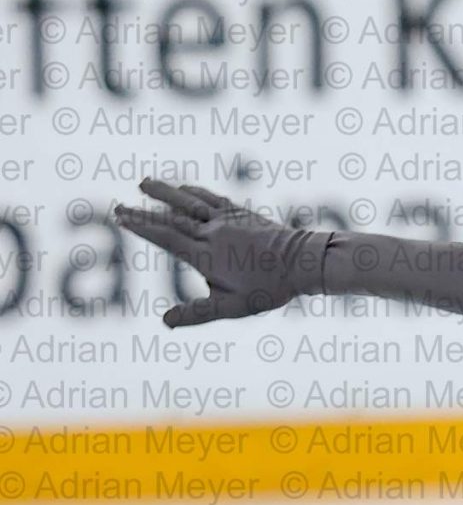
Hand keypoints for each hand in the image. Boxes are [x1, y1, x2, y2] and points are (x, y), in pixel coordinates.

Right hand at [113, 180, 331, 327]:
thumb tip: (165, 321)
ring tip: (144, 182)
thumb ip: (198, 313)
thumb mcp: (233, 307)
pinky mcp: (241, 213)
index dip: (141, 227)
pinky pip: (211, 199)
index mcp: (206, 256)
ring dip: (165, 192)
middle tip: (118, 205)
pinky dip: (193, 193)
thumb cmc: (269, 289)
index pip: (166, 238)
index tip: (120, 217)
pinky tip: (183, 189)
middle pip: (171, 219)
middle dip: (144, 212)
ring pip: (189, 202)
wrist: (303, 262)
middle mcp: (213, 233)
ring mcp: (227, 220)